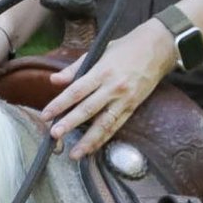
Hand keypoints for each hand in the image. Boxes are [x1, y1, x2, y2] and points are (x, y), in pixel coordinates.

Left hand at [39, 27, 177, 156]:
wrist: (157, 49)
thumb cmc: (124, 49)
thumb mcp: (98, 51)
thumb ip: (75, 68)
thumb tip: (53, 80)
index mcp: (102, 71)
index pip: (76, 91)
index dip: (60, 104)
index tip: (46, 115)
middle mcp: (113, 87)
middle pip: (88, 109)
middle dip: (70, 123)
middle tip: (54, 135)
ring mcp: (124, 99)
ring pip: (104, 124)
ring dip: (88, 140)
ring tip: (75, 154)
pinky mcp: (133, 107)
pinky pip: (116, 126)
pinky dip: (103, 138)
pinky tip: (92, 148)